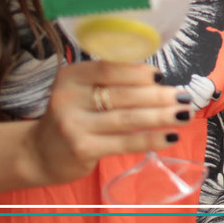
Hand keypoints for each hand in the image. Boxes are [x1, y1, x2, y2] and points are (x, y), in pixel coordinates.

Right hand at [22, 61, 189, 186]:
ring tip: (184, 114)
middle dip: (158, 96)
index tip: (162, 75)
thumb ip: (110, 82)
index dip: (139, 72)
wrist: (39, 153)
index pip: (109, 69)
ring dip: (161, 116)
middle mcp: (69, 98)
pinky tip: (170, 136)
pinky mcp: (83, 149)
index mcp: (71, 76)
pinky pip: (124, 142)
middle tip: (184, 96)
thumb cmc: (72, 116)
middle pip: (123, 95)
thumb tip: (157, 78)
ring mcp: (74, 126)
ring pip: (127, 118)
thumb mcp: (82, 91)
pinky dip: (151, 139)